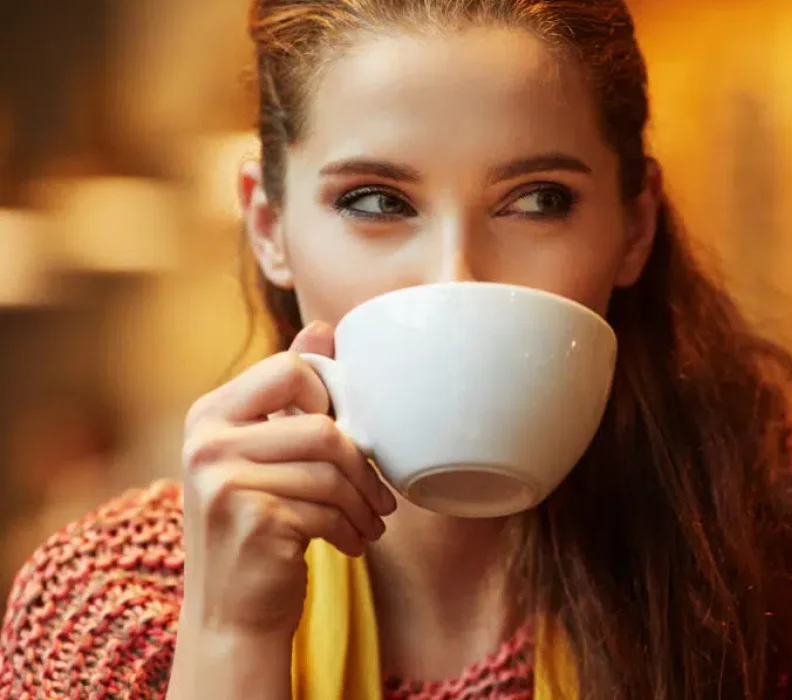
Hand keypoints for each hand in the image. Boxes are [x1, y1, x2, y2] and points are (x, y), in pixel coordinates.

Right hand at [177, 322, 397, 637]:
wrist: (231, 616)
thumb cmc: (259, 528)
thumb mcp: (265, 456)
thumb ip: (289, 395)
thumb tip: (323, 327)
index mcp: (209, 414)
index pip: (290, 369)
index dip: (330, 400)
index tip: (343, 437)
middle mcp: (206, 443)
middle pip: (321, 427)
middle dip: (362, 466)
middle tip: (379, 496)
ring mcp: (222, 482)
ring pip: (330, 472)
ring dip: (364, 504)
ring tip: (369, 523)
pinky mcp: (251, 520)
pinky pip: (327, 509)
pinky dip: (351, 530)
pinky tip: (351, 544)